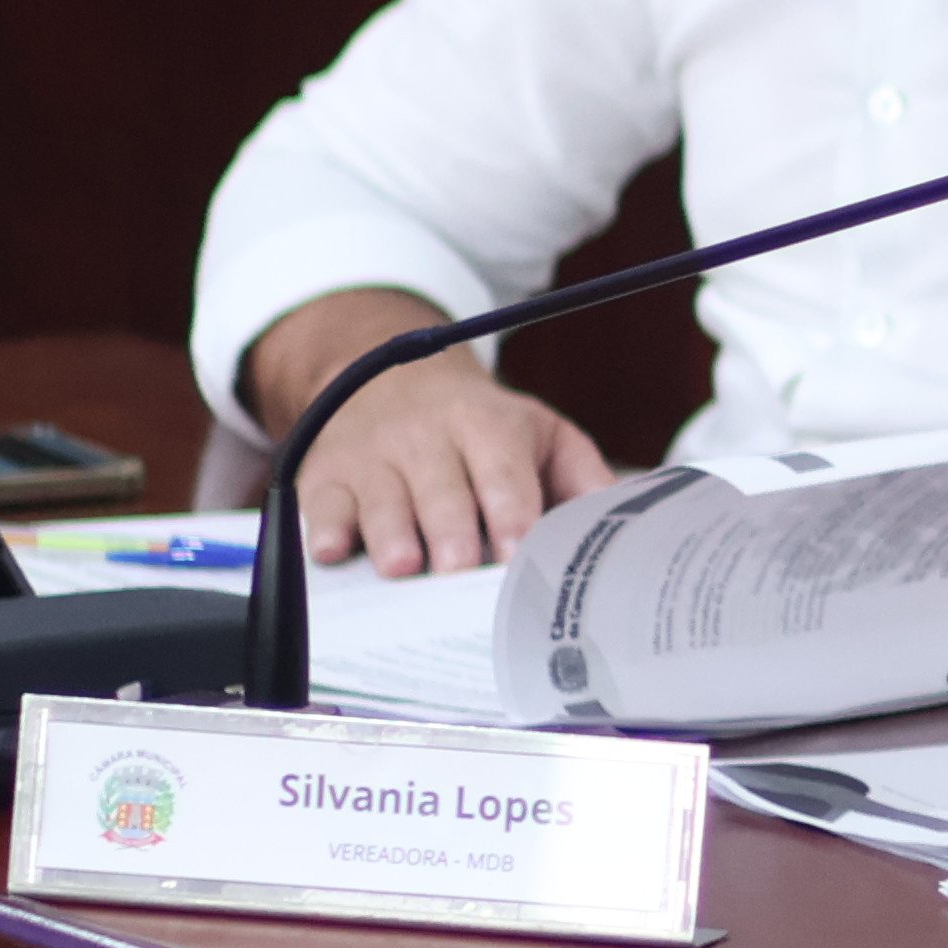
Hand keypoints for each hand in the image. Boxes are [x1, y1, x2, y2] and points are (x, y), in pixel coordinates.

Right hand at [291, 353, 610, 577]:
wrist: (390, 377)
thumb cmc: (481, 426)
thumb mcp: (540, 433)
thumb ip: (581, 478)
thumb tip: (624, 524)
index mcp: (489, 427)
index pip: (504, 473)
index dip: (511, 512)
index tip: (519, 551)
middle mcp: (429, 438)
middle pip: (442, 492)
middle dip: (452, 532)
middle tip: (460, 569)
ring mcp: (374, 457)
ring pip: (383, 500)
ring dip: (392, 534)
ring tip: (403, 567)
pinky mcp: (329, 476)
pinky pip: (323, 503)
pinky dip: (325, 528)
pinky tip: (332, 549)